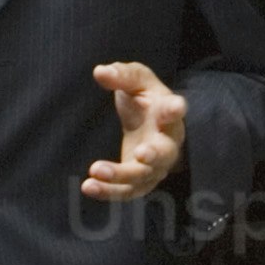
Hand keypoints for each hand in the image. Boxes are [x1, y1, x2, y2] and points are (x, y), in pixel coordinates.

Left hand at [84, 60, 191, 203]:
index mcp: (169, 113)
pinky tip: (88, 187)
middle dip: (154, 155)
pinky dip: (107, 192)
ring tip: (95, 170)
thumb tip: (99, 72)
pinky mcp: (139, 181)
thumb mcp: (136, 80)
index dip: (175, 109)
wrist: (149, 123)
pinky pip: (126, 191)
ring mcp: (155, 166)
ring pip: (141, 177)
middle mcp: (168, 142)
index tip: (175, 107)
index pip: (174, 110)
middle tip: (140, 153)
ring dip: (119, 176)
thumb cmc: (145, 98)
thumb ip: (122, 75)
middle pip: (164, 153)